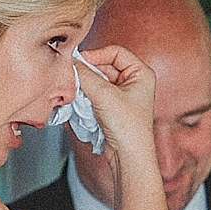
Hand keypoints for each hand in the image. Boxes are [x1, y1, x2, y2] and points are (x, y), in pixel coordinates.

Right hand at [73, 41, 160, 173]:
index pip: (115, 52)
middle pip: (104, 66)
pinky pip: (94, 94)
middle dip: (88, 72)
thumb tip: (70, 62)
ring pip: (97, 81)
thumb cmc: (128, 128)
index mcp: (141, 73)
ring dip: (85, 85)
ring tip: (76, 92)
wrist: (128, 157)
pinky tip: (79, 102)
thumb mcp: (104, 96)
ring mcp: (122, 95)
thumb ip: (85, 76)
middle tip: (72, 76)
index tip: (78, 61)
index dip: (96, 54)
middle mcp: (133, 82)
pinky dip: (85, 96)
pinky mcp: (111, 108)